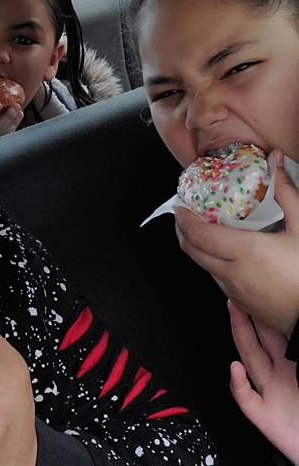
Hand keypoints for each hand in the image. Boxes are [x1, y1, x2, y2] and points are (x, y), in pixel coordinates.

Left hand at [175, 152, 298, 335]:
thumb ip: (286, 192)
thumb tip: (275, 161)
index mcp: (245, 251)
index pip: (198, 234)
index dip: (183, 218)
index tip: (180, 204)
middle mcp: (233, 273)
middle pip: (192, 251)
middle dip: (183, 231)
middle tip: (186, 214)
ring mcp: (236, 292)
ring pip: (204, 267)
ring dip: (198, 248)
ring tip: (205, 229)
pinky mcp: (244, 305)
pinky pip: (219, 280)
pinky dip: (213, 263)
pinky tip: (227, 253)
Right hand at [229, 301, 298, 465]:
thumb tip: (288, 338)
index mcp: (292, 363)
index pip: (275, 332)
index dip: (266, 311)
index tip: (262, 289)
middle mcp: (278, 374)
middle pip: (260, 337)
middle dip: (250, 313)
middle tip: (242, 287)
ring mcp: (269, 392)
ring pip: (250, 357)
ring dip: (241, 333)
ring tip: (234, 310)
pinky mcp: (263, 415)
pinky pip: (246, 397)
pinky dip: (238, 383)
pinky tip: (235, 369)